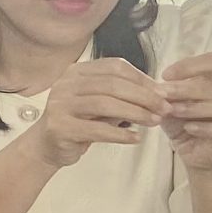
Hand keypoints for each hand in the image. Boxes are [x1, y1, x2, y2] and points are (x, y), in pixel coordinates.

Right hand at [25, 57, 170, 168]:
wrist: (46, 146)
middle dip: (144, 96)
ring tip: (154, 122)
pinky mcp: (60, 127)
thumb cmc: (78, 122)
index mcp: (76, 72)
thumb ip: (121, 96)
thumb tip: (158, 94)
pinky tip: (135, 138)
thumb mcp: (99, 103)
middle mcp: (65, 84)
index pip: (114, 67)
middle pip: (112, 84)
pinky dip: (120, 134)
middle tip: (164, 109)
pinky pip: (97, 129)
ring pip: (105, 104)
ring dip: (135, 113)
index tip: (162, 93)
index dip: (142, 78)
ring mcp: (60, 105)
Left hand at [161, 51, 211, 172]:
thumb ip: (167, 94)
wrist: (194, 154)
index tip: (165, 75)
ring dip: (197, 107)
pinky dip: (207, 127)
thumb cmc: (184, 124)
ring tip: (174, 111)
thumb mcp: (170, 105)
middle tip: (163, 93)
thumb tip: (157, 84)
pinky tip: (189, 128)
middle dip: (186, 88)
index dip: (191, 65)